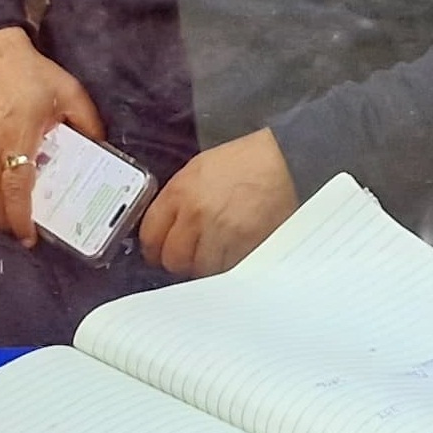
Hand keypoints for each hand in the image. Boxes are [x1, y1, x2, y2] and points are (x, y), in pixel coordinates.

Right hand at [0, 26, 104, 245]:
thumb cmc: (31, 72)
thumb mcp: (70, 92)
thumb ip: (88, 122)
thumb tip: (99, 148)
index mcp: (17, 137)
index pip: (15, 189)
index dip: (21, 219)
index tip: (30, 237)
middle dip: (1, 224)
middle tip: (18, 234)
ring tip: (0, 220)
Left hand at [140, 128, 298, 277]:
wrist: (282, 161)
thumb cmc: (242, 163)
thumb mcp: (197, 171)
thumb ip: (176, 200)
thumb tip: (164, 226)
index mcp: (179, 193)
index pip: (150, 235)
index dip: (151, 249)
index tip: (156, 252)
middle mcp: (197, 215)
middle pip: (173, 259)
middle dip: (177, 261)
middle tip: (185, 258)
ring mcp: (223, 233)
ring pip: (200, 270)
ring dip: (204, 267)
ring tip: (212, 256)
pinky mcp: (248, 247)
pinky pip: (228, 270)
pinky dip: (227, 268)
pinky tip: (231, 256)